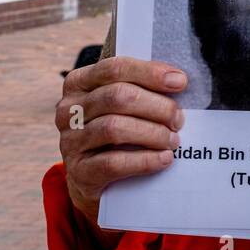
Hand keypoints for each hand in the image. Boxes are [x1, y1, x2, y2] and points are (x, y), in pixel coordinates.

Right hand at [55, 56, 187, 222]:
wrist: (96, 180)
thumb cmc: (117, 134)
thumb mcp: (121, 107)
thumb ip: (141, 89)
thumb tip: (178, 81)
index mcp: (79, 84)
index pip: (114, 69)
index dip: (150, 73)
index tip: (181, 82)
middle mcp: (69, 110)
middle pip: (117, 97)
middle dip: (157, 107)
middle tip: (179, 120)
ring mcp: (70, 142)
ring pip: (115, 128)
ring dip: (153, 133)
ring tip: (173, 141)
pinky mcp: (79, 172)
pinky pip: (114, 163)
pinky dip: (145, 160)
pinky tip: (165, 159)